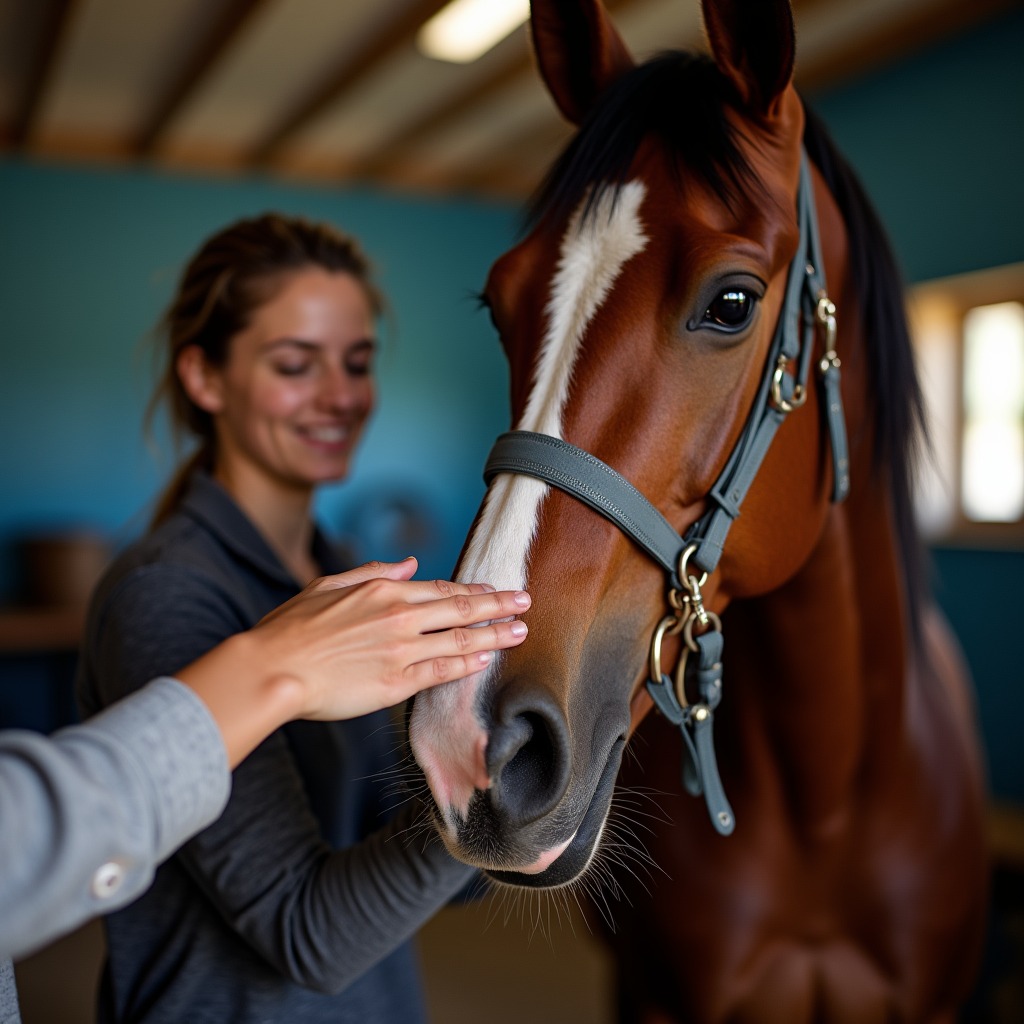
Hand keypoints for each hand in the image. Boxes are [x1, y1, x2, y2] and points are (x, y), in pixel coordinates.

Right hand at [244, 557, 529, 720]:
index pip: (441, 588)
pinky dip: (467, 663)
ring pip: (460, 639)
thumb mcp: (329, 585)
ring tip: (520, 631)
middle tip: (526, 601)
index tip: (495, 590)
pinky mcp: (396, 684)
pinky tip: (486, 659)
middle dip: (499, 605)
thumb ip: (373, 572)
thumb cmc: (291, 628)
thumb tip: (411, 564)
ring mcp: (400, 651)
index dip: (473, 590)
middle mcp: (399, 617)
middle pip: (461, 609)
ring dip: (495, 634)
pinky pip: (441, 671)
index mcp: (383, 590)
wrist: (272, 669)